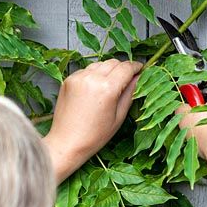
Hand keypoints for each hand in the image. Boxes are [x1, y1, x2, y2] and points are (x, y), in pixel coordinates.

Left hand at [43, 59, 142, 182]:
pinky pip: (86, 70)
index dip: (136, 67)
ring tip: (109, 87)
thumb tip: (138, 78)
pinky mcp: (69, 80)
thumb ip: (130, 94)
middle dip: (122, 68)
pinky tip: (94, 91)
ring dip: (108, 71)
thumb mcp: (118, 117)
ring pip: (100, 64)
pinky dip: (94, 75)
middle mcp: (92, 78)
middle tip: (126, 80)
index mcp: (107, 88)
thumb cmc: (93, 136)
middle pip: (113, 62)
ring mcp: (78, 77)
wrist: (66, 143)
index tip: (141, 69)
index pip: (126, 68)